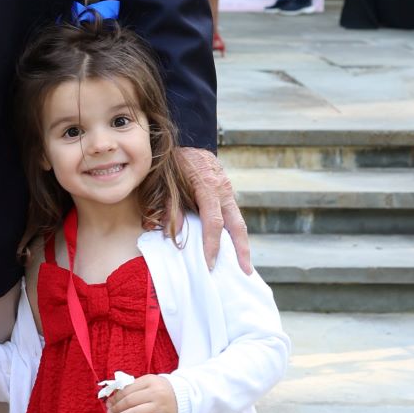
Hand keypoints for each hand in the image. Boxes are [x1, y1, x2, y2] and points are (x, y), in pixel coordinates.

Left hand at [105, 374, 178, 412]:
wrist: (183, 396)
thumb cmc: (159, 389)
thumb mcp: (148, 382)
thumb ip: (133, 387)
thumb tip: (112, 396)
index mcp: (149, 381)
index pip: (128, 389)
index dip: (116, 396)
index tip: (108, 402)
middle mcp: (155, 393)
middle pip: (130, 401)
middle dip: (116, 407)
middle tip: (108, 412)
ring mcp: (160, 407)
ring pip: (136, 412)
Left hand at [176, 146, 251, 273]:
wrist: (187, 141)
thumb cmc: (174, 162)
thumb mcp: (167, 182)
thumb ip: (170, 207)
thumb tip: (171, 234)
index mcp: (209, 188)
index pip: (214, 223)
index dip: (212, 245)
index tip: (210, 265)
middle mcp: (224, 190)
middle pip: (237, 225)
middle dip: (243, 250)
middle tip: (246, 272)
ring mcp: (229, 191)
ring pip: (238, 221)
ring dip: (241, 243)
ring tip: (243, 264)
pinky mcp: (227, 192)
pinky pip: (233, 215)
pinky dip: (234, 232)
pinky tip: (233, 246)